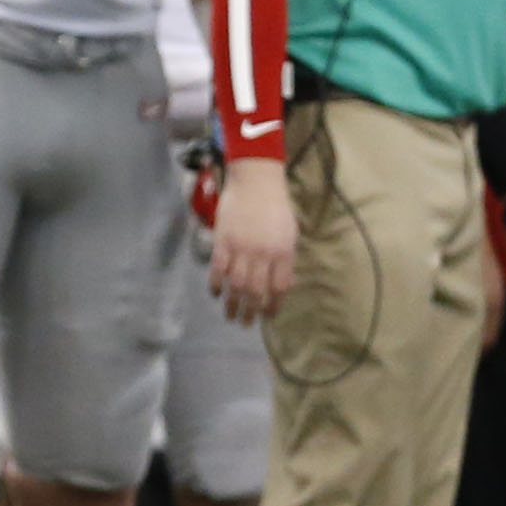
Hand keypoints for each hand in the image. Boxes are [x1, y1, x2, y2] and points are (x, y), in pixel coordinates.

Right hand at [210, 156, 297, 323]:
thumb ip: (285, 259)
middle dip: (251, 312)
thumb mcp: (289, 234)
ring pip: (236, 285)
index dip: (273, 306)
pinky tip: (215, 293)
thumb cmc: (276, 207)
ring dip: (232, 304)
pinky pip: (218, 269)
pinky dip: (215, 284)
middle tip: (246, 324)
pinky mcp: (223, 241)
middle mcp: (263, 254)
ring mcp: (241, 248)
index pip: (278, 288)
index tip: (267, 316)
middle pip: (256, 291)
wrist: (255, 181)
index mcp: (283, 253)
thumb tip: (280, 283)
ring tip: (230, 316)